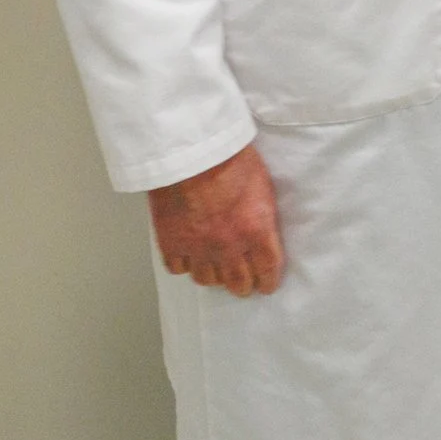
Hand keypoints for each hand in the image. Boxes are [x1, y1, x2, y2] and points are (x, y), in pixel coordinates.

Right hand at [148, 143, 284, 296]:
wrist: (191, 154)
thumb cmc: (230, 159)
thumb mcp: (263, 185)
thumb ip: (263, 215)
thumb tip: (264, 230)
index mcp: (256, 231)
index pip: (268, 269)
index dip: (268, 281)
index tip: (267, 285)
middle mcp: (228, 246)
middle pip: (238, 282)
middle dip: (244, 285)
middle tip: (244, 283)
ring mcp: (198, 248)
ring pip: (207, 279)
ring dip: (214, 276)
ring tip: (217, 269)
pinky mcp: (171, 243)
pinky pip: (178, 268)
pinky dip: (185, 265)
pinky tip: (189, 257)